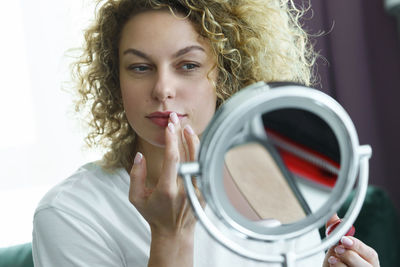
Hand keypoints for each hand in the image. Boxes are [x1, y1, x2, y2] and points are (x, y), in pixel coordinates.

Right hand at [128, 112, 199, 236]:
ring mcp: (197, 190)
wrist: (174, 232)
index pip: (172, 159)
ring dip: (193, 141)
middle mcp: (185, 189)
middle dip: (181, 134)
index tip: (169, 126)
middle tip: (175, 119)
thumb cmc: (153, 214)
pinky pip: (202, 167)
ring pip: (199, 160)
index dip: (171, 140)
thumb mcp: (136, 198)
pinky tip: (194, 143)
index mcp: (167, 190)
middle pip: (188, 155)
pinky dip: (199, 153)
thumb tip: (139, 155)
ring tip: (186, 127)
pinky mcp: (205, 191)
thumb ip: (135, 176)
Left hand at [323, 214, 379, 266]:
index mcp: (369, 260)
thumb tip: (333, 216)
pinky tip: (331, 266)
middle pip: (364, 265)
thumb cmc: (338, 261)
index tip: (344, 239)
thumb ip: (338, 234)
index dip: (357, 245)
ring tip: (331, 259)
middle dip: (348, 255)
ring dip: (339, 264)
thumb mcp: (338, 247)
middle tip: (337, 250)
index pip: (370, 253)